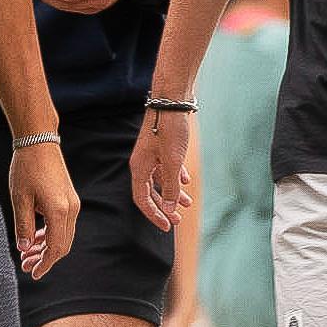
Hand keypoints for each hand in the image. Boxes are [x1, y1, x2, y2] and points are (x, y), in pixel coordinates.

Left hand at [9, 139, 79, 277]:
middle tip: (26, 266)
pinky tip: (36, 237)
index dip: (45, 264)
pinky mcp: (70, 198)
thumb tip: (25, 248)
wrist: (39, 141)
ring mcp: (73, 203)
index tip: (33, 273)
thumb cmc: (27, 167)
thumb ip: (24, 226)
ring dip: (47, 247)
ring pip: (63, 235)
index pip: (55, 248)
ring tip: (28, 254)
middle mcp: (71, 209)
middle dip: (45, 258)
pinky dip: (51, 234)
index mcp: (59, 211)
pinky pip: (63, 224)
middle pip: (62, 245)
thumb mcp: (20, 199)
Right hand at [131, 107, 193, 231]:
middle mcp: (142, 163)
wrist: (172, 99)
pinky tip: (186, 181)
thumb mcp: (173, 162)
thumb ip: (170, 187)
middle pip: (150, 192)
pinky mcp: (160, 146)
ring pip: (160, 180)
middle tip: (177, 220)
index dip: (154, 215)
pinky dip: (175, 177)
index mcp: (139, 168)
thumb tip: (170, 210)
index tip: (167, 227)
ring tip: (187, 203)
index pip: (142, 200)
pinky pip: (165, 168)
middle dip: (164, 207)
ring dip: (173, 193)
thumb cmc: (170, 129)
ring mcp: (151, 154)